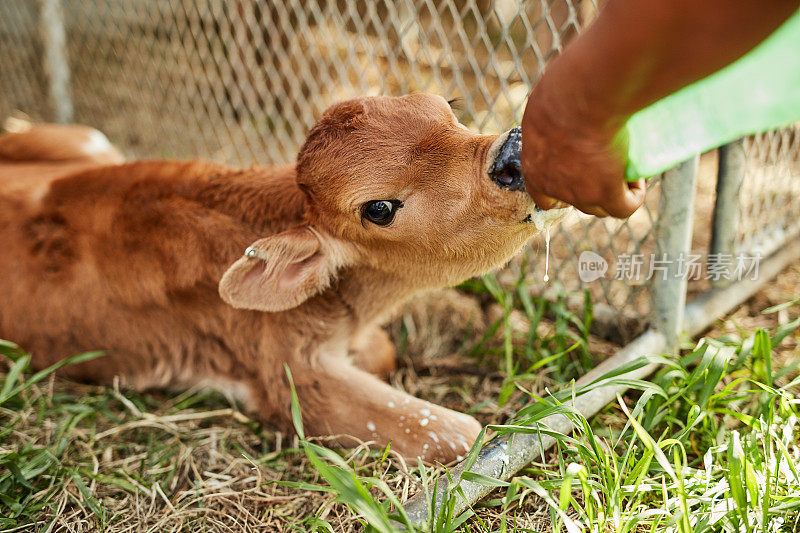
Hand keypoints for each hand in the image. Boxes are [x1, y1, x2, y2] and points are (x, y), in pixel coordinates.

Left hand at [520, 84, 645, 217]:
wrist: (584, 95)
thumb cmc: (563, 87)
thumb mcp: (547, 100)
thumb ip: (551, 110)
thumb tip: (563, 95)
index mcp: (533, 165)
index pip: (544, 195)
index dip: (562, 191)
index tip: (581, 172)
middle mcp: (552, 185)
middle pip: (577, 202)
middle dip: (593, 189)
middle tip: (610, 162)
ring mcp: (578, 192)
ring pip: (601, 207)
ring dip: (615, 191)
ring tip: (627, 163)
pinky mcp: (605, 192)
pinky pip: (624, 207)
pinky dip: (634, 196)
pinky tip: (640, 177)